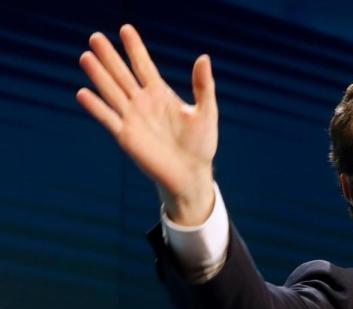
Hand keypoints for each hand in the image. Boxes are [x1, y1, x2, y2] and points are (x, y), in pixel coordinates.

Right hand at [76, 24, 217, 225]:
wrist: (192, 173)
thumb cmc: (202, 144)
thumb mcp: (206, 112)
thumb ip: (203, 86)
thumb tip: (204, 57)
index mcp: (161, 94)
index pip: (144, 65)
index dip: (135, 48)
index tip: (125, 28)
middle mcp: (143, 103)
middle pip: (123, 74)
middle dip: (110, 56)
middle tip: (95, 37)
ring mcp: (132, 118)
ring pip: (112, 92)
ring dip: (99, 76)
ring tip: (86, 57)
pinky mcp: (126, 136)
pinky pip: (108, 119)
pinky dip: (96, 107)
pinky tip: (83, 93)